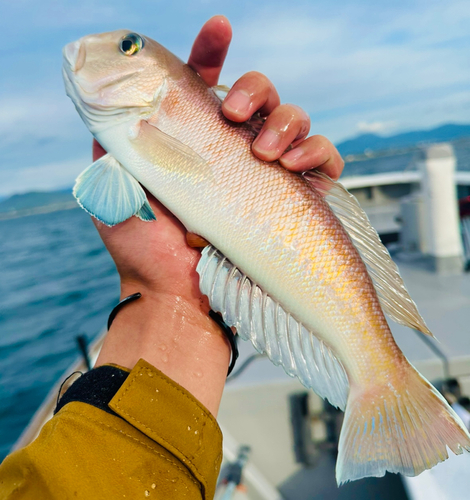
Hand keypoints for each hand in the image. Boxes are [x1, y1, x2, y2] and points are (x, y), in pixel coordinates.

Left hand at [93, 16, 343, 415]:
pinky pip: (324, 162)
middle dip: (256, 88)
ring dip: (288, 122)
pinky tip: (300, 167)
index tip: (220, 30)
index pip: (207, 83)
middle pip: (260, 95)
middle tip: (236, 113)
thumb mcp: (114, 188)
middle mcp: (232, 152)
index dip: (213, 52)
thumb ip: (114, 147)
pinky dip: (321, 154)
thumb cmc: (144, 250)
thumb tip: (111, 107)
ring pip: (294, 120)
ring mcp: (265, 175)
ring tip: (268, 152)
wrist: (175, 298)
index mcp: (195, 140)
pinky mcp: (293, 201)